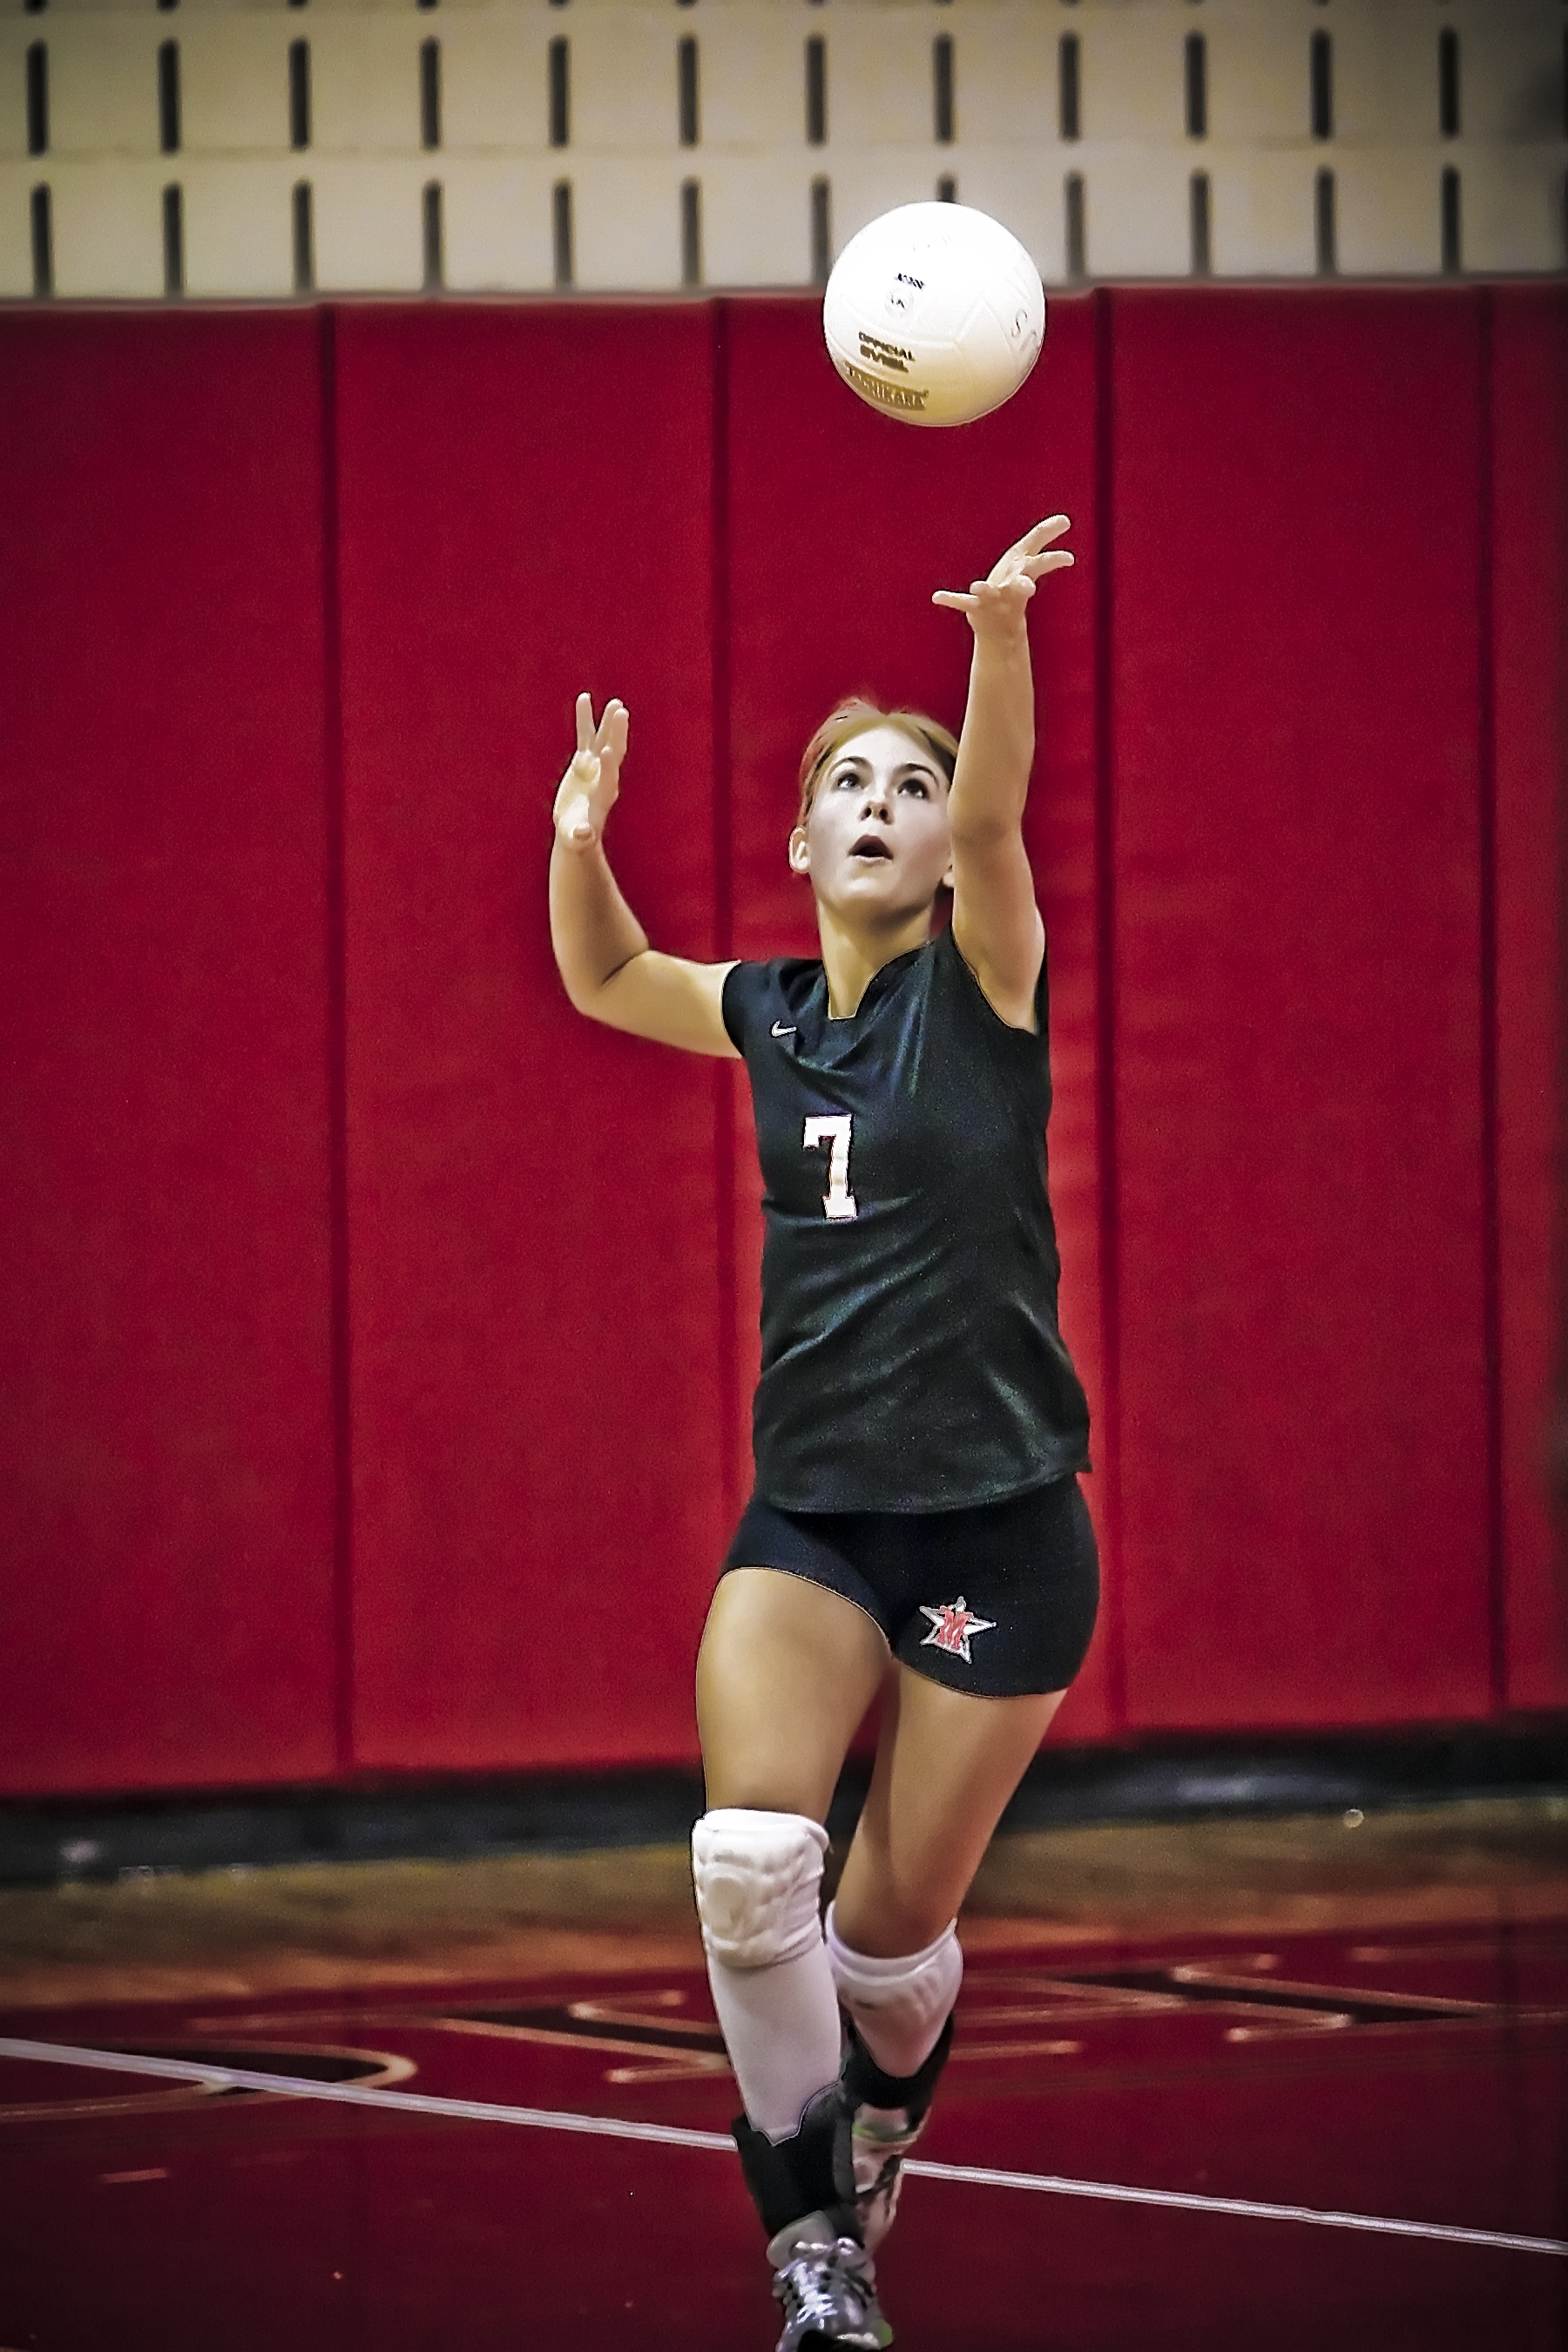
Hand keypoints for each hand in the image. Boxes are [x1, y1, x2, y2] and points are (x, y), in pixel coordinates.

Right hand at [553, 692, 627, 849]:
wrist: (577, 829)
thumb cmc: (577, 837)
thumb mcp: (577, 839)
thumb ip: (580, 836)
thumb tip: (583, 835)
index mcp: (603, 795)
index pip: (608, 777)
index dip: (608, 765)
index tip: (607, 751)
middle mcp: (603, 777)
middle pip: (613, 752)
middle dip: (617, 734)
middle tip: (622, 713)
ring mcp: (595, 766)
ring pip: (603, 739)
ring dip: (609, 722)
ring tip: (616, 703)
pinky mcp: (584, 760)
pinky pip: (586, 735)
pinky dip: (585, 718)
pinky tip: (584, 698)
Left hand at [932, 516, 1073, 639]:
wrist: (999, 629)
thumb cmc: (1013, 586)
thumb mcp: (1026, 560)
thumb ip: (1043, 536)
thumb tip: (1065, 519)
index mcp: (1023, 573)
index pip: (1041, 563)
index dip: (1054, 560)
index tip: (1069, 559)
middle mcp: (1010, 587)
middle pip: (1020, 584)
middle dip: (1023, 585)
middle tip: (1028, 588)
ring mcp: (993, 599)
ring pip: (990, 593)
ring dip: (985, 590)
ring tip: (977, 586)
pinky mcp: (975, 607)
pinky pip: (961, 602)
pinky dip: (950, 599)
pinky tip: (937, 596)